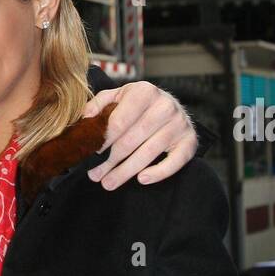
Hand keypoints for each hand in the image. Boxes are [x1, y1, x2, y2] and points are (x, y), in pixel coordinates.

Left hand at [80, 80, 197, 188]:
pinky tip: (142, 179)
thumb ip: (99, 104)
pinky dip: (159, 173)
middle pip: (130, 141)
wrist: (170, 105)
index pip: (118, 122)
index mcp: (144, 92)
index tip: (91, 153)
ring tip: (108, 183)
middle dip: (110, 161)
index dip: (103, 141)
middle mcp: (165, 106)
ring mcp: (179, 124)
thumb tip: (85, 118)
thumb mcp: (118, 96)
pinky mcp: (189, 141)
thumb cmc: (138, 104)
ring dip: (125, 172)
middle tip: (95, 175)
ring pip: (148, 154)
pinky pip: (175, 161)